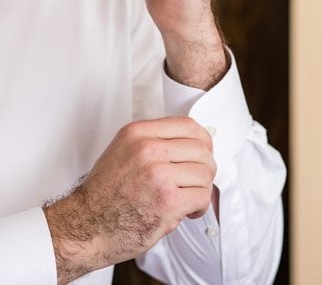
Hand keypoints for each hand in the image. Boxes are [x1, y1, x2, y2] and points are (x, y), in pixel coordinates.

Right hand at [42, 117, 215, 283]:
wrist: (85, 227)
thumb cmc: (104, 196)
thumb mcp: (123, 152)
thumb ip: (155, 142)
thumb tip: (193, 142)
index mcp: (138, 134)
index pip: (188, 125)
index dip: (203, 141)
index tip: (204, 152)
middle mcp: (148, 150)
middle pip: (202, 150)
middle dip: (204, 169)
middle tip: (195, 182)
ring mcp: (158, 174)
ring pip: (205, 174)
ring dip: (202, 189)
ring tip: (188, 198)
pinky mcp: (168, 200)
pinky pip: (203, 196)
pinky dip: (200, 207)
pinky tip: (188, 211)